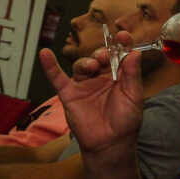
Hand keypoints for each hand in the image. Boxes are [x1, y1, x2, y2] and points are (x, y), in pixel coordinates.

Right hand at [39, 35, 143, 163]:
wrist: (110, 143)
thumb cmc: (125, 121)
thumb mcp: (134, 97)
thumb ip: (132, 75)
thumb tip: (134, 53)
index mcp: (120, 76)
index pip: (120, 55)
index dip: (121, 43)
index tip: (123, 35)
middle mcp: (102, 77)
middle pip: (99, 57)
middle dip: (102, 53)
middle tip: (105, 57)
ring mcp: (84, 84)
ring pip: (82, 65)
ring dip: (86, 62)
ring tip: (92, 66)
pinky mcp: (69, 94)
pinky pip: (57, 78)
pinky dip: (50, 66)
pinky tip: (45, 54)